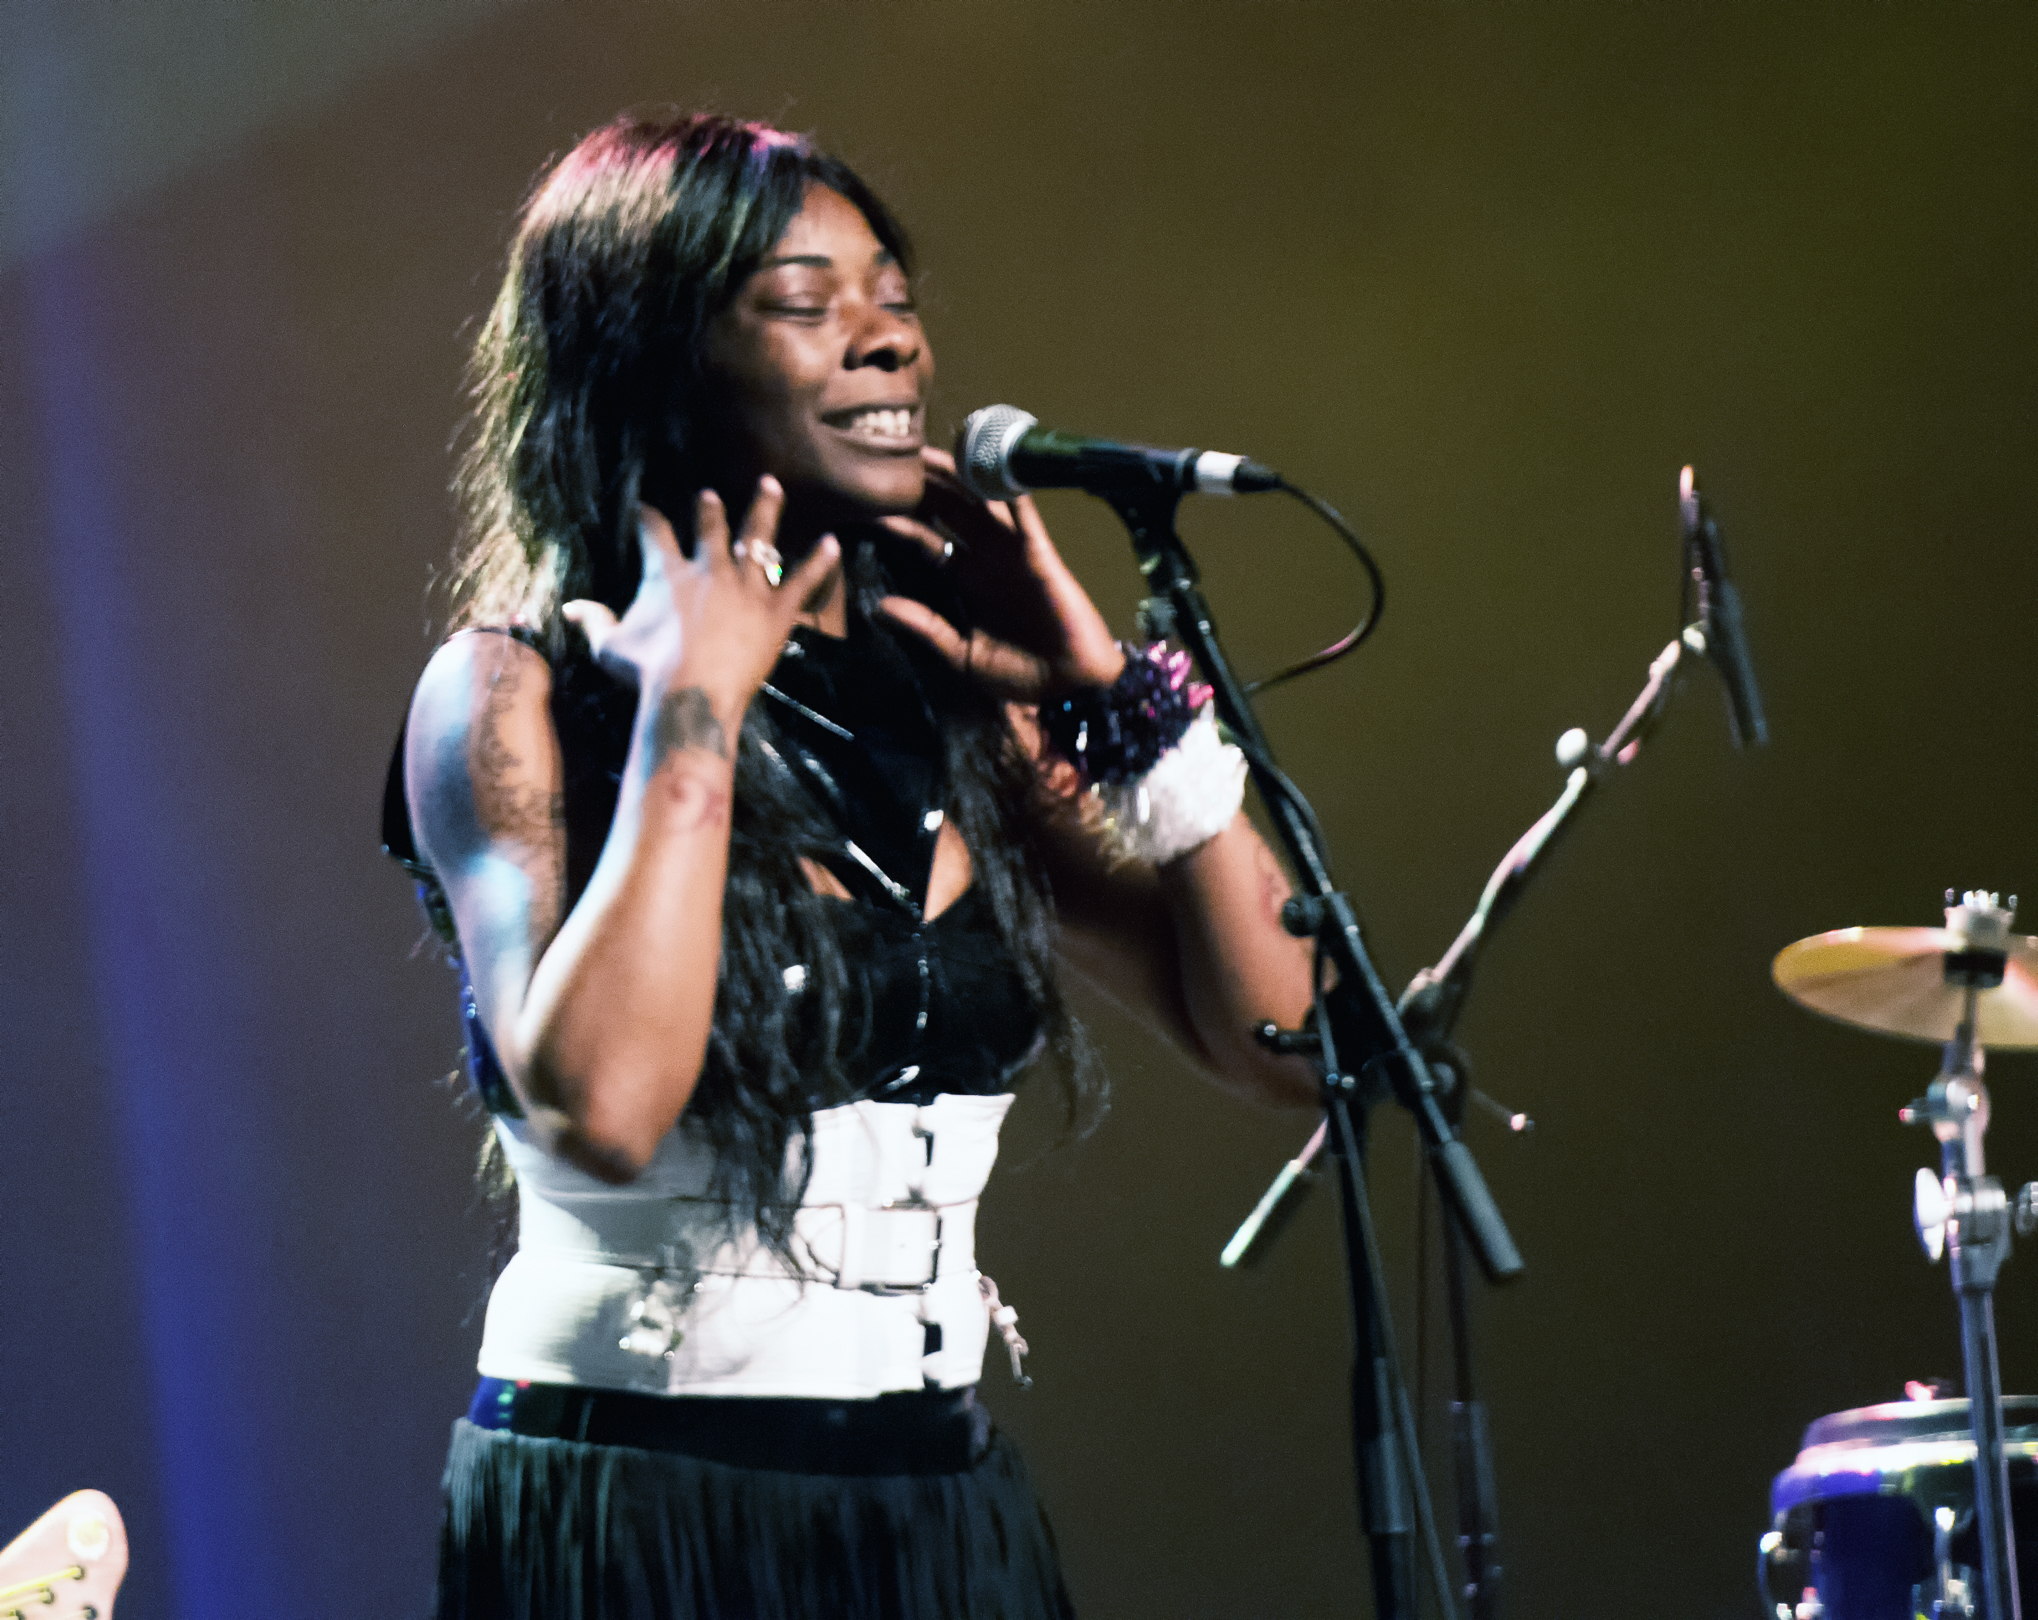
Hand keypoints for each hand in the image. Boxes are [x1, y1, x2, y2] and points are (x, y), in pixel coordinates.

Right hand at [562, 477, 839, 708]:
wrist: (692, 692)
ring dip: (765, 510)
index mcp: (667, 573)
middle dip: (709, 509)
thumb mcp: (610, 647)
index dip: (649, 517)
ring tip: (771, 486)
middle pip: (710, 527)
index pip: (655, 532)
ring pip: (759, 539)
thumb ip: (594, 622)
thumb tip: (569, 608)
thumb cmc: (647, 672)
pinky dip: (820, 561)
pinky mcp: (777, 610)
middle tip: (710, 494)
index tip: (646, 507)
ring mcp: (747, 586)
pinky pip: (803, 580)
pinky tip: (834, 542)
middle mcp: (709, 568)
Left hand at [876, 447, 1125, 699]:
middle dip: (925, 486)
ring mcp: (1012, 553)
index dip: (899, 522)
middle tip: (894, 458)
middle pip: (949, 511)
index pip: (925, 540)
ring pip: (980, 504)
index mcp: (964, 582)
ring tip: (931, 454)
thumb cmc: (1018, 674)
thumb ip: (925, 628)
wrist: (1069, 686)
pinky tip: (993, 468)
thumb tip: (879, 607)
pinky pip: (1023, 519)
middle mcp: (985, 559)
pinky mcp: (1039, 555)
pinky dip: (1010, 493)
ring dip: (958, 479)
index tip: (866, 505)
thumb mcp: (960, 655)